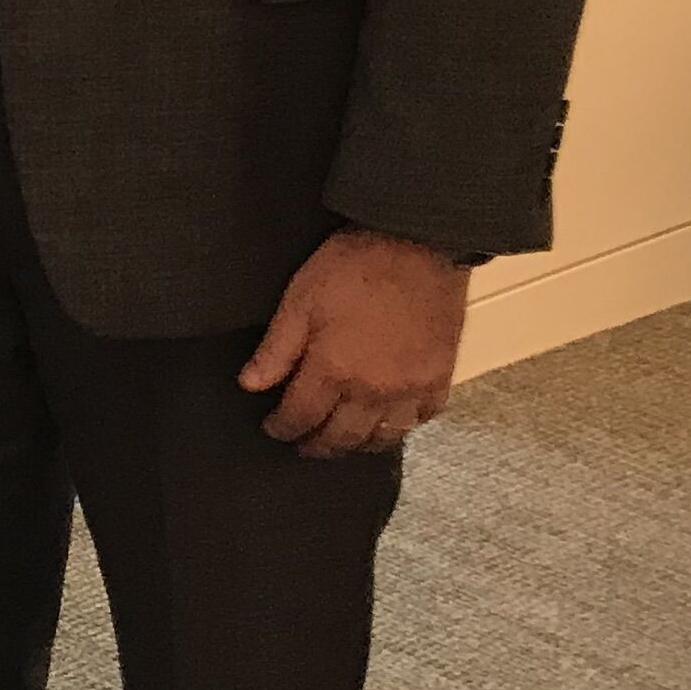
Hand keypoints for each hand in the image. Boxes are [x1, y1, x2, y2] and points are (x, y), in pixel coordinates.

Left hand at [240, 226, 469, 456]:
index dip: (282, 427)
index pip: (301, 416)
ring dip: (358, 445)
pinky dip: (402, 427)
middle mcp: (375, 390)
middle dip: (318, 446)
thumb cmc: (354, 266)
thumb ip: (276, 349)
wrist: (419, 243)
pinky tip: (389, 421)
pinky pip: (422, 418)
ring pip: (383, 437)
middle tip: (303, 446)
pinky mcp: (441, 376)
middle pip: (342, 437)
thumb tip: (250, 385)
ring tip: (342, 440)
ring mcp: (412, 388)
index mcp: (334, 371)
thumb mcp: (299, 299)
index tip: (273, 429)